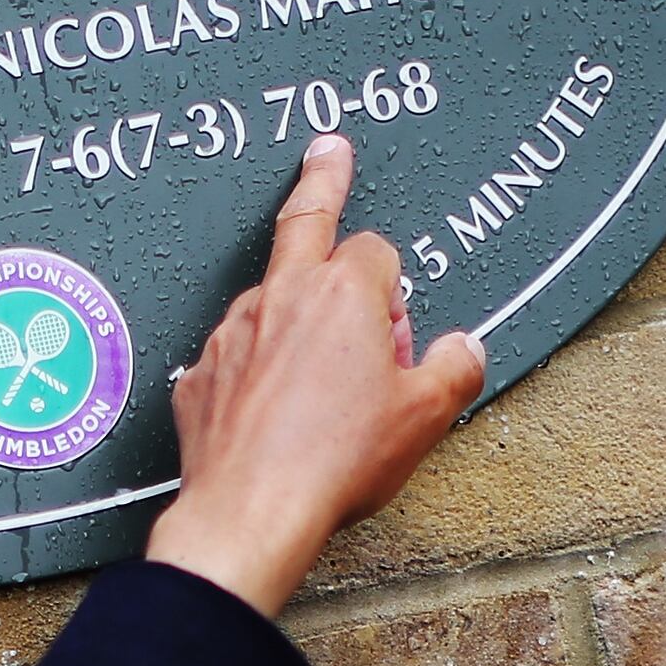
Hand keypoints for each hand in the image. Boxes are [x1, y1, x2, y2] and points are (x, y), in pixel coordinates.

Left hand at [146, 134, 486, 614]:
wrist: (251, 513)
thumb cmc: (334, 463)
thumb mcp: (425, 417)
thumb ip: (455, 368)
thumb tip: (465, 348)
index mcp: (342, 294)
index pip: (377, 252)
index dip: (394, 289)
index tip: (396, 327)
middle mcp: (281, 298)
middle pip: (304, 219)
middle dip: (322, 179)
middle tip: (329, 153)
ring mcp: (232, 333)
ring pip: (270, 300)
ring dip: (294, 317)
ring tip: (317, 384)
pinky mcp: (200, 375)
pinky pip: (236, 356)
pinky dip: (255, 369)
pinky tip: (274, 416)